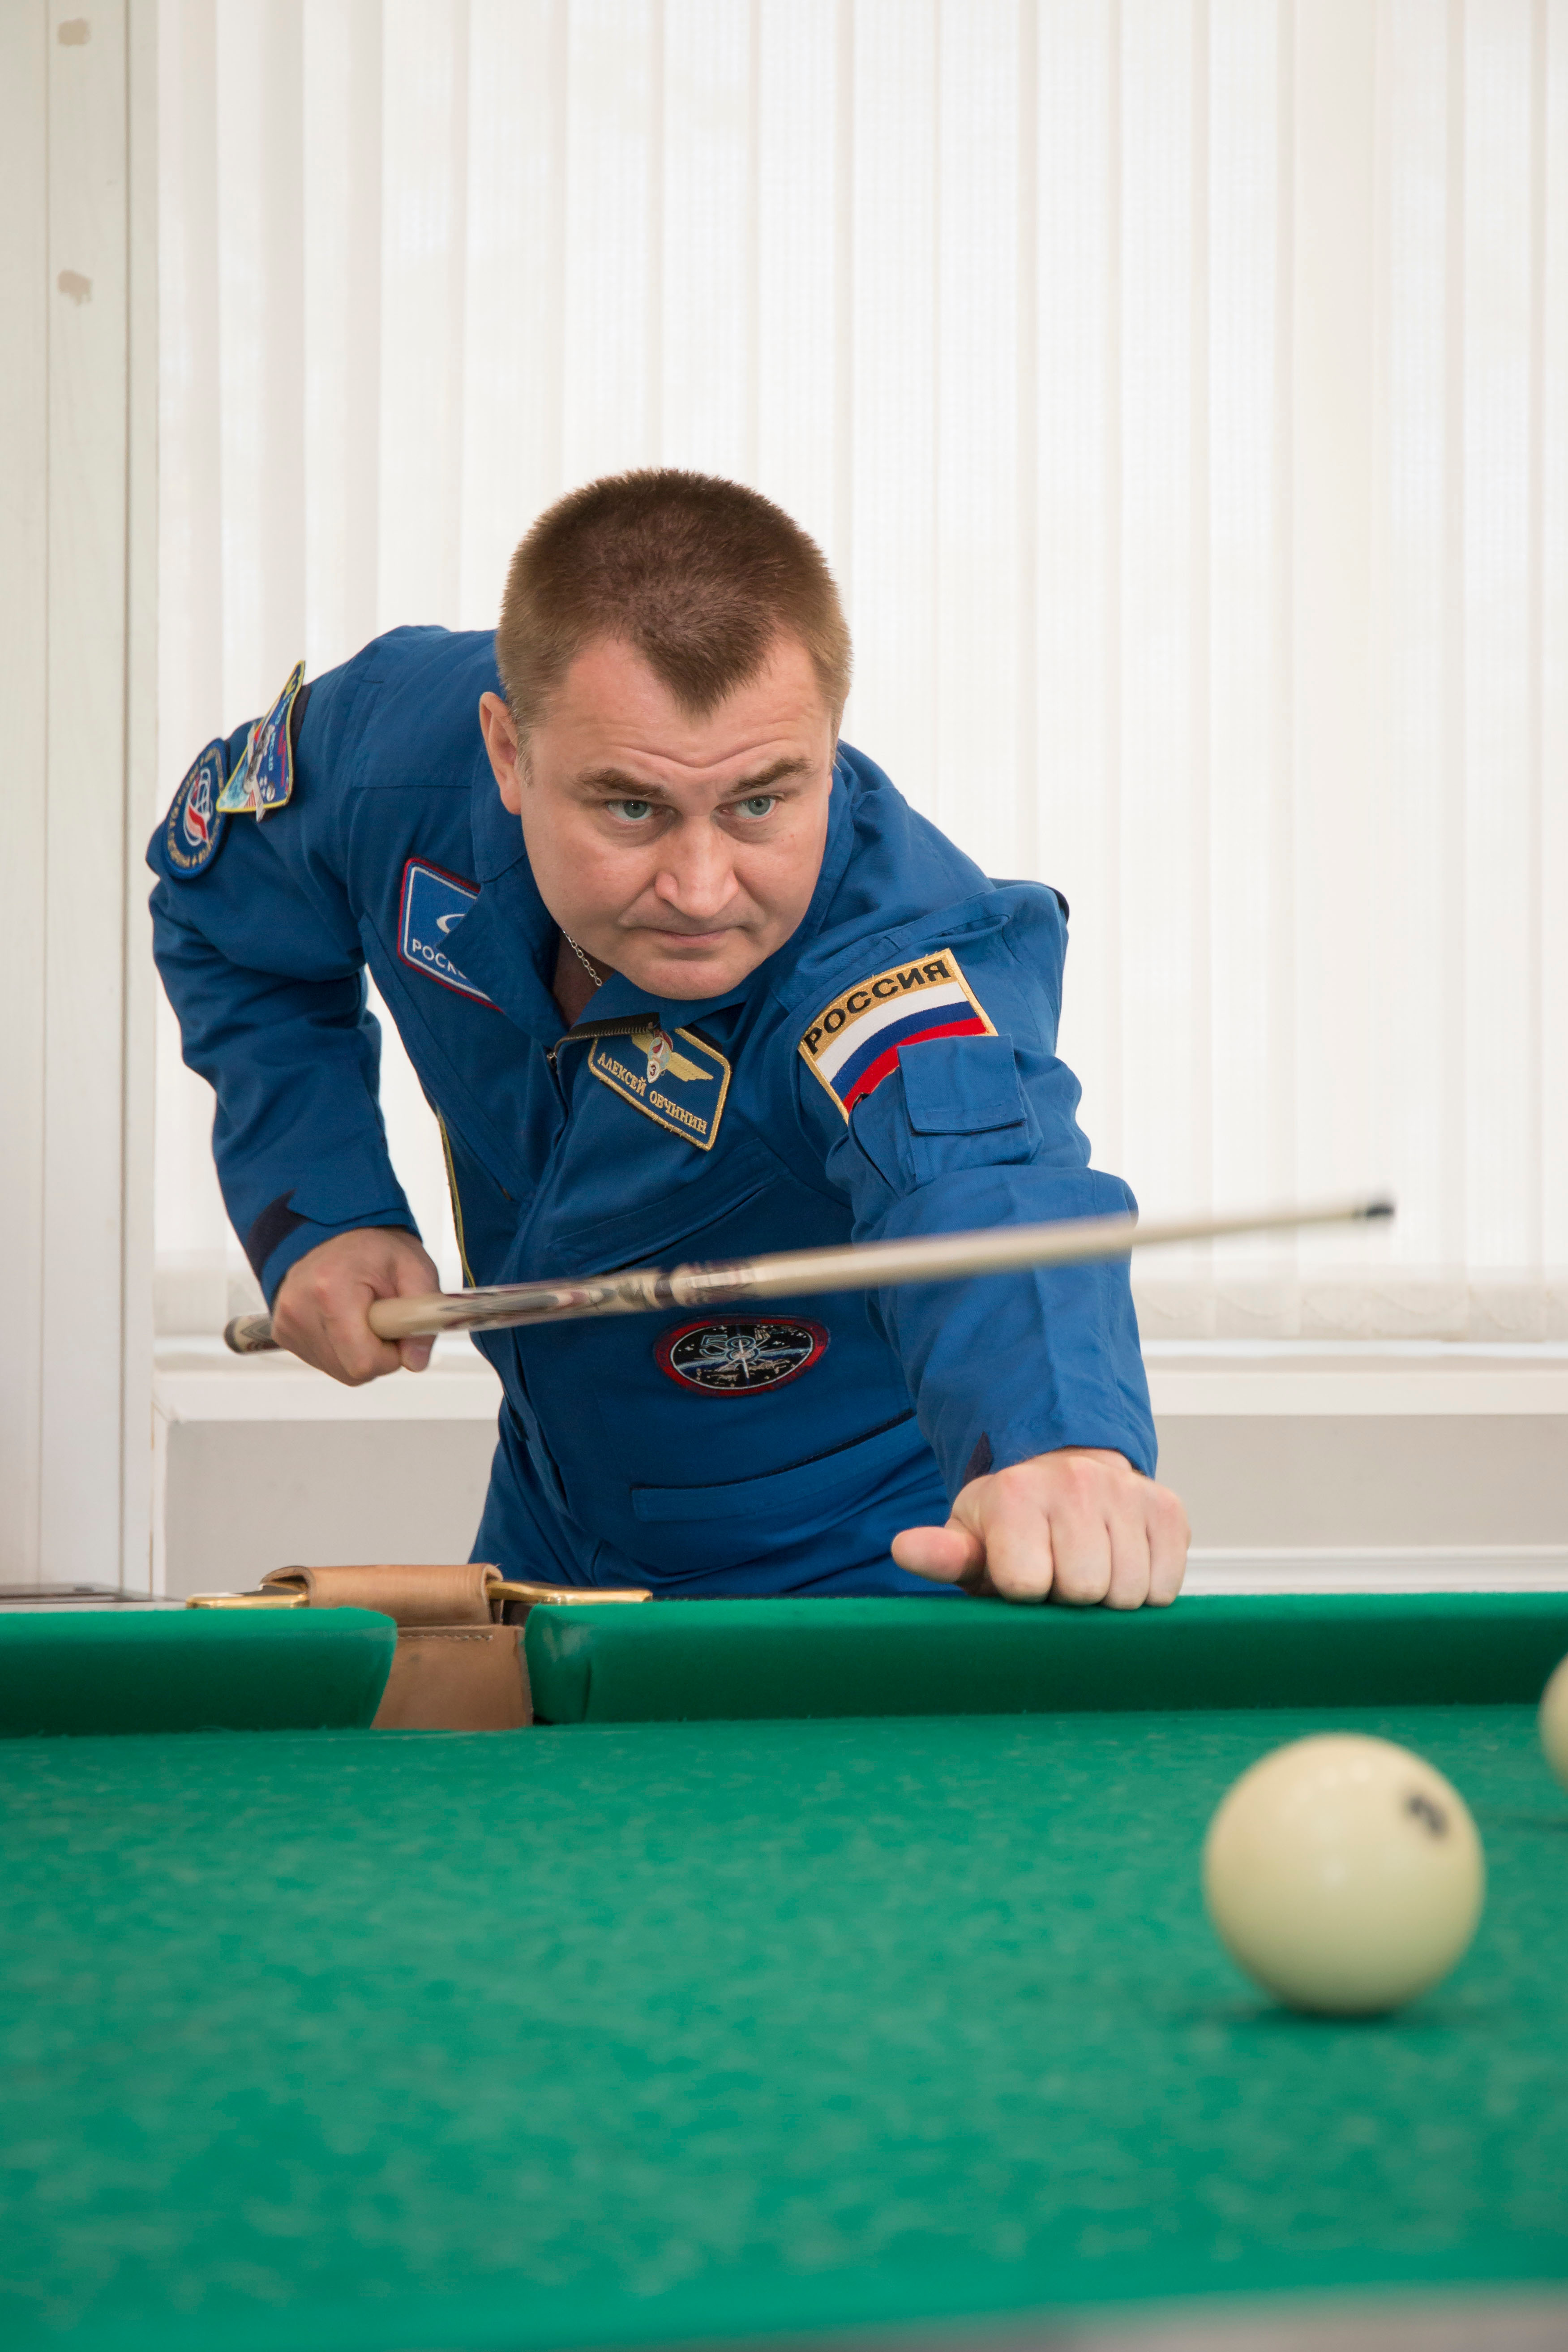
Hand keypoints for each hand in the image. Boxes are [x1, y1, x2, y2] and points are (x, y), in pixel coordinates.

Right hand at [270, 1227, 439, 1385]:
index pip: (363, 1362)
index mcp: (331, 1290)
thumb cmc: (372, 1248)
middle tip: (383, 1321)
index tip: (397, 1332)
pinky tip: (345, 1321)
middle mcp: (299, 1309)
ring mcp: (287, 1323)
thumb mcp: (413, 1268)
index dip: (390, 1356)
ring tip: (363, 1316)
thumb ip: (423, 1314)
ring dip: (359, 1352)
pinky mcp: (282, 1332)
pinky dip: (341, 1349)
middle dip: (376, 1355)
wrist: (331, 1231)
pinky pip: (323, 1361)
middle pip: (350, 1371)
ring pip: (337, 1370)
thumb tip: (415, 1362)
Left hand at [892, 1447, 1188, 1607]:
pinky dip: (1147, 1589)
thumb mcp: (970, 1538)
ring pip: (1130, 1592)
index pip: (1028, 1583)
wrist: (1064, 1473)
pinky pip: (1166, 1585)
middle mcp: (1075, 1483)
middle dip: (1070, 1598)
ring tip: (1089, 1569)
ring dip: (1110, 1596)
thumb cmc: (1012, 1523)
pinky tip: (1122, 1563)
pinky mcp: (1167, 1508)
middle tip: (1058, 1575)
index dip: (1024, 1594)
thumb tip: (905, 1549)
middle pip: (1086, 1590)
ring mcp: (1126, 1493)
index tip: (1020, 1578)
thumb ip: (941, 1554)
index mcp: (1017, 1494)